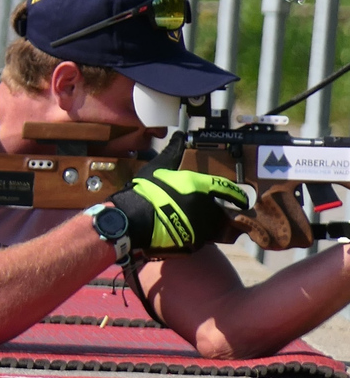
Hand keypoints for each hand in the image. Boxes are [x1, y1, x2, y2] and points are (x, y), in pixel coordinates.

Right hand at [111, 131, 248, 252]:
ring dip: (212, 225)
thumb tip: (179, 135)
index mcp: (199, 186)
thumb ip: (173, 152)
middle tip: (219, 211)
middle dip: (222, 211)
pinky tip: (190, 232)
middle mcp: (204, 206)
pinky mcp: (193, 242)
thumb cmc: (146, 191)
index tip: (242, 199)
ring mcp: (200, 226)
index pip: (226, 190)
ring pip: (214, 227)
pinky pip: (203, 239)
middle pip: (222, 211)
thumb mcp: (159, 167)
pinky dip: (200, 235)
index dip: (236, 195)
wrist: (135, 219)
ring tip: (204, 223)